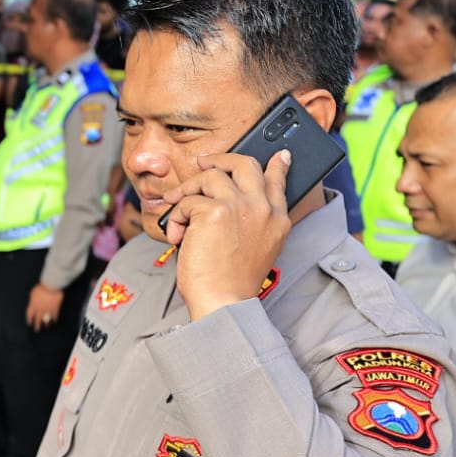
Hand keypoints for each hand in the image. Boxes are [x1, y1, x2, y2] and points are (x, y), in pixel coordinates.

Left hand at [25, 283, 63, 330]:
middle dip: (37, 325)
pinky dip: (54, 319)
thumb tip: (33, 302)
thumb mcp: (33, 293)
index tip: (29, 323)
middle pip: (37, 320)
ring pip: (46, 320)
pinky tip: (54, 322)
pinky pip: (54, 316)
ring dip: (46, 324)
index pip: (29, 314)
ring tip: (46, 327)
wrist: (51, 286)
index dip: (29, 319)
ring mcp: (47, 310)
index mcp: (33, 305)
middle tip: (37, 330)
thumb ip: (32, 299)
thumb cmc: (41, 287)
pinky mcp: (55, 309)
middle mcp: (39, 309)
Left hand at [160, 151, 291, 320]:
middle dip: (220, 159)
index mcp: (277, 219)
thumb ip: (254, 222)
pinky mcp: (214, 210)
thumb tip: (231, 201)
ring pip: (209, 177)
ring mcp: (240, 206)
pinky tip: (178, 235)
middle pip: (244, 164)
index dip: (277, 165)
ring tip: (178, 212)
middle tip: (203, 164)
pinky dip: (176, 216)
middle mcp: (262, 208)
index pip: (278, 181)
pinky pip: (187, 200)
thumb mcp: (257, 248)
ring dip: (187, 192)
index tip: (279, 155)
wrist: (224, 301)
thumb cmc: (232, 281)